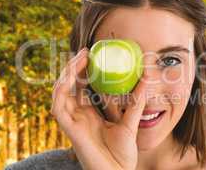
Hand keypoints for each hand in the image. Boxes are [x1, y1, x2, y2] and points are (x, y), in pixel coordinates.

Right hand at [51, 48, 146, 169]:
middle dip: (74, 67)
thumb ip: (135, 101)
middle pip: (69, 86)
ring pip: (61, 92)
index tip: (93, 53)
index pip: (81, 87)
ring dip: (67, 74)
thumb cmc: (122, 155)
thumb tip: (147, 78)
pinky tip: (68, 78)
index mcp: (89, 114)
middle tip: (85, 50)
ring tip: (79, 59)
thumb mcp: (131, 122)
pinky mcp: (69, 130)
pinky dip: (60, 91)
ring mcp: (72, 122)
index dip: (83, 70)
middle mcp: (78, 116)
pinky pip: (58, 107)